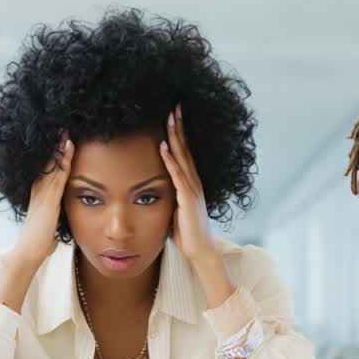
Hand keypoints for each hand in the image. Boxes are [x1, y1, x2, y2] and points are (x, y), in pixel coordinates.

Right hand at [11, 134, 73, 267]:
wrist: (29, 252)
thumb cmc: (39, 242)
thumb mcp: (47, 224)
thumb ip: (52, 218)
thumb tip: (55, 222)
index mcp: (39, 195)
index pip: (47, 170)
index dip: (54, 155)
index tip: (61, 141)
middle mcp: (39, 191)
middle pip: (48, 163)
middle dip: (55, 146)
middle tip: (62, 127)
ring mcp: (43, 194)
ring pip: (53, 166)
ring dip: (60, 148)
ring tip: (66, 131)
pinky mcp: (49, 199)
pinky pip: (58, 175)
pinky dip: (63, 161)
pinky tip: (68, 148)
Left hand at [160, 105, 216, 264]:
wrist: (201, 251)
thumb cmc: (187, 234)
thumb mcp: (176, 209)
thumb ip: (171, 196)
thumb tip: (157, 189)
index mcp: (191, 184)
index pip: (184, 153)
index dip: (180, 134)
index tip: (174, 117)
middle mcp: (194, 182)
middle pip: (185, 149)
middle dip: (180, 127)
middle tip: (174, 106)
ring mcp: (192, 189)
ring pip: (183, 157)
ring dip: (175, 136)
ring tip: (170, 117)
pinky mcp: (187, 199)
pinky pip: (177, 175)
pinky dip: (170, 160)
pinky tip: (163, 146)